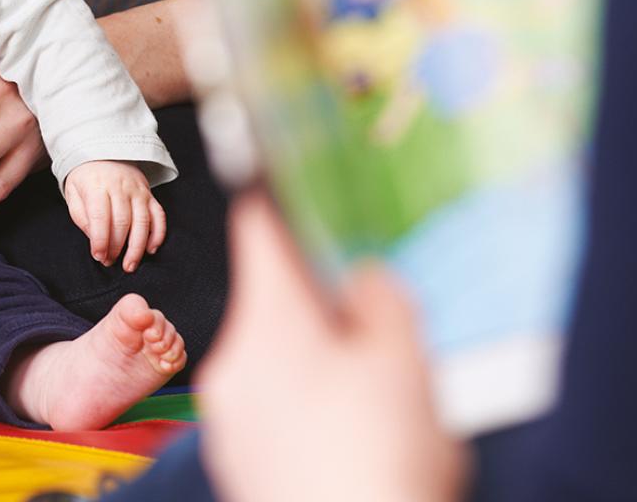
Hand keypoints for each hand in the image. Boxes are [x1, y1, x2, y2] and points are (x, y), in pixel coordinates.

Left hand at [61, 160, 163, 271]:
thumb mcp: (74, 193)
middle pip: (122, 222)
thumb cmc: (86, 178)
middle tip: (110, 262)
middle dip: (116, 247)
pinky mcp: (149, 194)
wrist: (103, 152)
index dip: (101, 240)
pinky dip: (158, 234)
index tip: (99, 256)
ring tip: (130, 265)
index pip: (100, 216)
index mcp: (97, 186)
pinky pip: (159, 215)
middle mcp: (120, 187)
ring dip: (137, 247)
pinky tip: (151, 249)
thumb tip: (94, 239)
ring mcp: (138, 191)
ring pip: (142, 221)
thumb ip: (81, 216)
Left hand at [198, 193, 464, 501]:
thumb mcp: (407, 365)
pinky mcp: (238, 459)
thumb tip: (361, 279)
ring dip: (324, 369)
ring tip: (379, 414)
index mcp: (270, 322)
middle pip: (278, 306)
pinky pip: (275, 412)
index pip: (260, 232)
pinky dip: (311, 415)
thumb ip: (382, 302)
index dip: (278, 199)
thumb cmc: (380, 464)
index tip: (281, 171)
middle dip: (328, 315)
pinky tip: (354, 445)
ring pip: (279, 362)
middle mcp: (234, 362)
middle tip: (385, 348)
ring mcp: (229, 416)